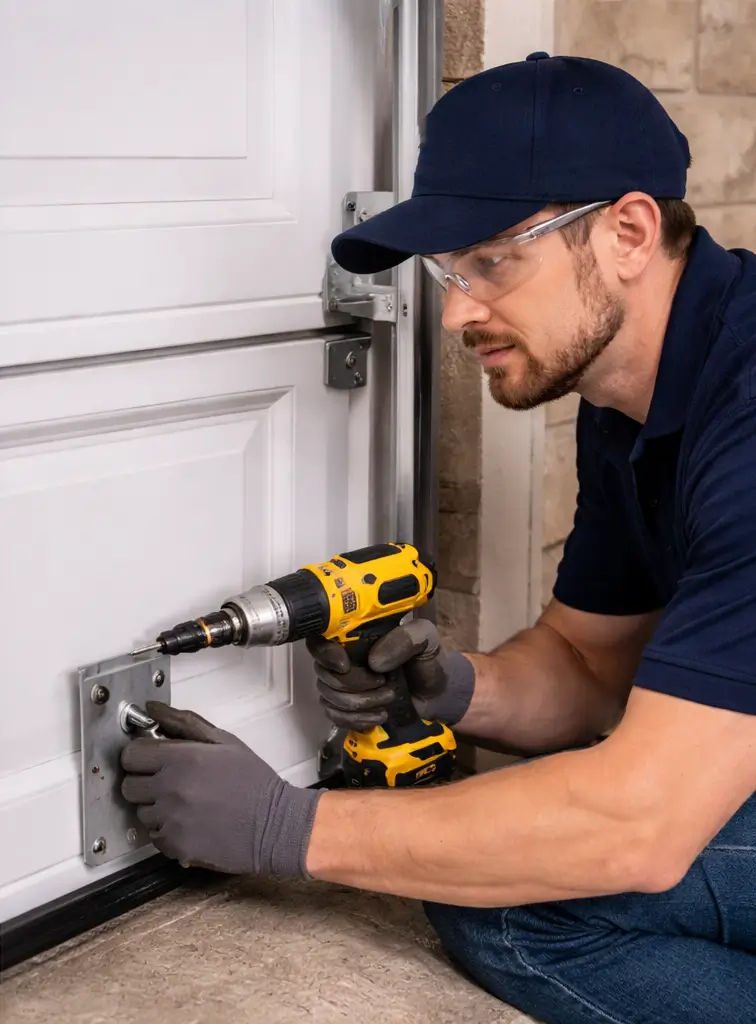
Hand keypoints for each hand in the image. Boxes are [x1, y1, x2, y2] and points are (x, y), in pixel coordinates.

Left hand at [120, 702, 321, 875]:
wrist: (274, 825)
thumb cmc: (253, 780)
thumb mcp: (224, 741)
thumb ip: (184, 723)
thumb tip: (152, 709)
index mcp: (182, 759)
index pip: (130, 755)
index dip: (139, 755)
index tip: (151, 759)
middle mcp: (171, 789)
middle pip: (129, 786)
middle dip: (144, 782)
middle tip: (168, 782)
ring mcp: (171, 821)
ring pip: (141, 813)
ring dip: (156, 808)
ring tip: (185, 804)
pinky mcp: (175, 847)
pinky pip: (155, 836)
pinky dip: (168, 830)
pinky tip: (191, 823)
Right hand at [306, 618, 474, 730]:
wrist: (437, 694)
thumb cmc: (428, 661)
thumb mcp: (425, 639)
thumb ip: (406, 639)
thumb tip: (374, 661)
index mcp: (356, 636)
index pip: (320, 639)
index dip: (325, 653)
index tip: (345, 665)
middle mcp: (344, 658)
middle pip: (325, 673)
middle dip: (354, 685)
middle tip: (385, 684)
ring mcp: (343, 685)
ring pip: (328, 696)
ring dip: (359, 704)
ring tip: (388, 700)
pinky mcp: (347, 708)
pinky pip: (334, 716)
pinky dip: (355, 720)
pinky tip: (378, 716)